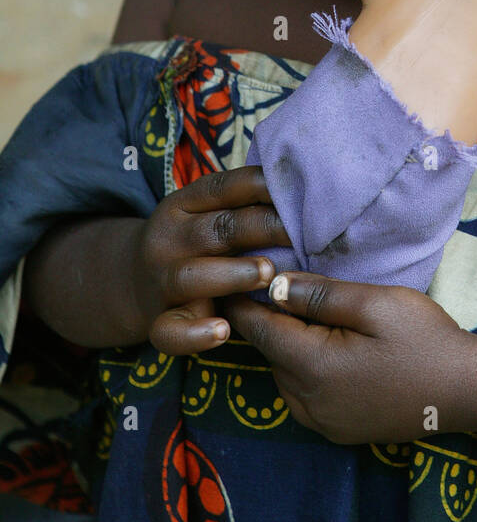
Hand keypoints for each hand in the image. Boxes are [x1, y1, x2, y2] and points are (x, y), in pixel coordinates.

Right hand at [131, 166, 291, 354]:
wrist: (129, 282)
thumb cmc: (192, 243)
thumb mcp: (205, 212)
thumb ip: (242, 203)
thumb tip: (301, 192)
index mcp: (182, 205)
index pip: (223, 188)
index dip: (263, 188)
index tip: (300, 193)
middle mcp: (169, 239)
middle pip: (217, 230)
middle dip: (261, 229)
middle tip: (299, 235)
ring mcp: (162, 281)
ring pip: (194, 276)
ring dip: (234, 274)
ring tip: (268, 273)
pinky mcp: (159, 320)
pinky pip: (171, 331)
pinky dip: (195, 334)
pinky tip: (223, 331)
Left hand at [226, 274, 474, 443]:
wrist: (467, 391)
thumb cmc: (424, 339)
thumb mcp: (375, 303)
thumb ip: (320, 294)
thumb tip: (273, 285)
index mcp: (312, 366)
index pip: (259, 329)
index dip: (242, 301)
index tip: (231, 276)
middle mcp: (307, 402)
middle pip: (270, 352)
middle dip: (267, 320)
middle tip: (269, 286)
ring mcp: (322, 422)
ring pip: (283, 374)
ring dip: (286, 346)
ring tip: (300, 313)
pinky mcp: (337, 431)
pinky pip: (302, 395)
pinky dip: (302, 369)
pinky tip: (324, 348)